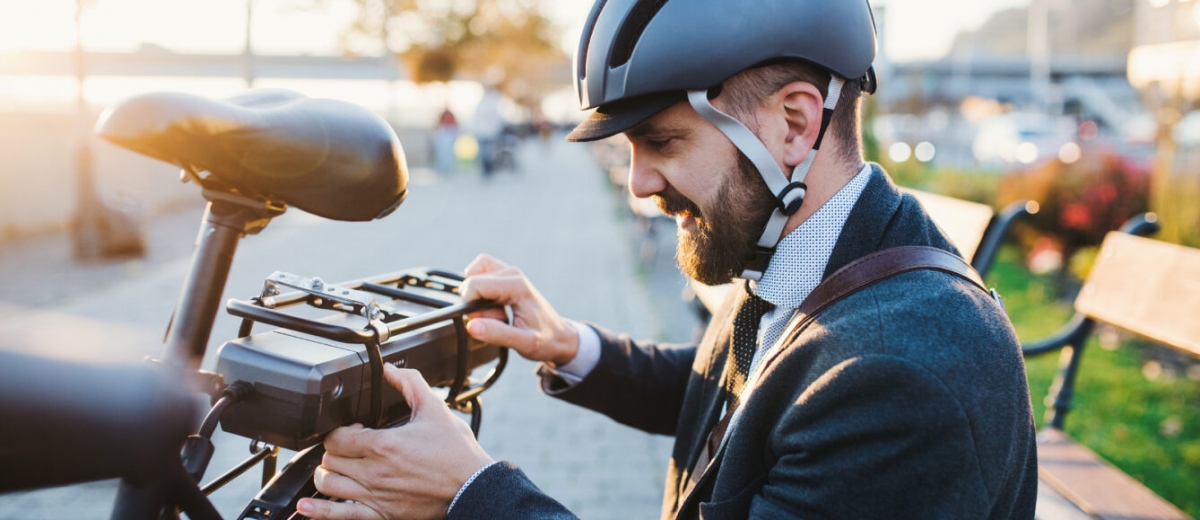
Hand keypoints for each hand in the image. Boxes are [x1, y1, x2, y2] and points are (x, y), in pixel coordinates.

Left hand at [297, 365, 493, 519]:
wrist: (473, 487)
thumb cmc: (456, 453)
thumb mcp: (435, 409)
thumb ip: (410, 383)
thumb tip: (391, 369)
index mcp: (384, 445)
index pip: (337, 437)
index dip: (339, 430)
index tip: (353, 429)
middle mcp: (375, 473)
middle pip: (329, 459)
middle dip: (335, 450)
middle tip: (348, 447)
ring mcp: (376, 496)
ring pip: (328, 485)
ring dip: (327, 474)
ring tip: (338, 468)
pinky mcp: (381, 515)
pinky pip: (340, 516)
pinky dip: (318, 511)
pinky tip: (305, 507)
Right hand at [460, 254, 578, 365]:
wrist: (560, 336)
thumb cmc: (546, 339)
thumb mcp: (523, 343)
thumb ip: (496, 334)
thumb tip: (471, 325)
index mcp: (516, 286)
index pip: (474, 285)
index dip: (471, 306)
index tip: (487, 321)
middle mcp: (512, 273)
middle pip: (471, 281)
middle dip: (475, 304)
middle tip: (497, 319)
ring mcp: (509, 273)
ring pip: (473, 274)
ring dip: (476, 295)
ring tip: (496, 312)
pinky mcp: (505, 277)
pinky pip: (480, 275)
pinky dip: (479, 291)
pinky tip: (493, 307)